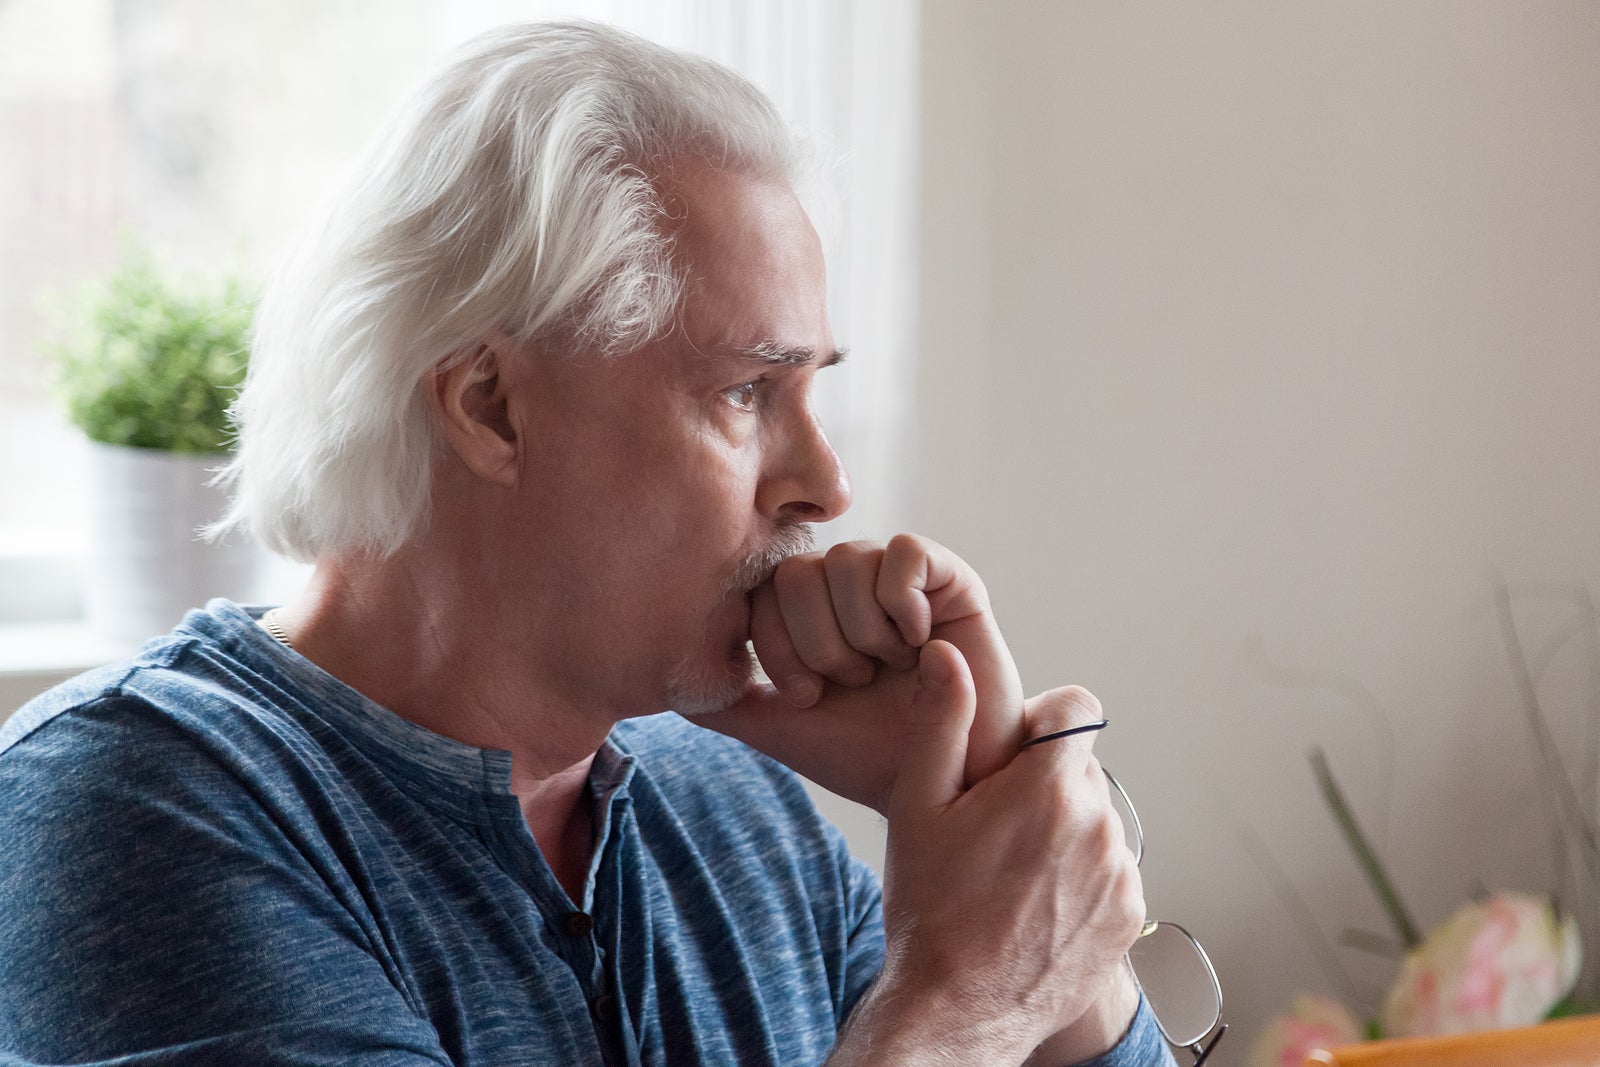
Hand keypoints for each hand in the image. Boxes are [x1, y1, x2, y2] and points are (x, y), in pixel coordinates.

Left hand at [703, 534, 1025, 810]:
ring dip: (864, 635)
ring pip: (846, 561)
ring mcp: (895, 575)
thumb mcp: (779, 728)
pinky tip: (921, 643)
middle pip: (797, 572)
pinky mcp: (948, 576)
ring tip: (891, 667)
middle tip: (854, 682)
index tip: (809, 695)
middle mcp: (846, 583)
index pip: (759, 590)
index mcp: (806, 610)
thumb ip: (723, 700)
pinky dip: (904, 606)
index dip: (777, 649)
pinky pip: (903, 553)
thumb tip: (660, 681)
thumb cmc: (866, 754)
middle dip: (819, 647)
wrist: (941, 778)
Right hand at [826, 642, 1144, 1064]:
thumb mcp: (918, 808)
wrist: (956, 1011)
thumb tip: (948, 656)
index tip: (1011, 752)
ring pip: (1095, 819)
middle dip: (1044, 784)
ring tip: (1010, 874)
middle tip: (993, 826)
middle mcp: (1098, 824)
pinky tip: (1034, 904)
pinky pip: (1111, 869)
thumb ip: (943, 723)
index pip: (1077, 707)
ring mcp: (1120, 873)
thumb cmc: (929, 909)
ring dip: (1064, 831)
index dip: (1042, 721)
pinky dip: (1081, 876)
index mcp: (1047, 788)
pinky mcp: (1130, 915)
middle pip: (1080, 770)